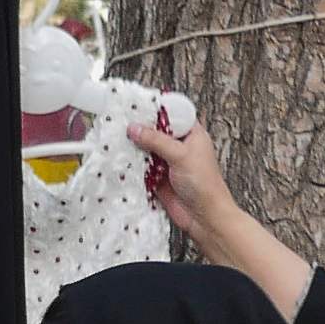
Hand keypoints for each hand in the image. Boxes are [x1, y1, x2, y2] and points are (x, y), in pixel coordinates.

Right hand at [128, 110, 228, 235]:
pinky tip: (123, 161)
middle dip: (140, 130)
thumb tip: (135, 129)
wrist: (204, 217)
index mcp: (191, 134)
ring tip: (119, 141)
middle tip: (123, 124)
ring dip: (135, 149)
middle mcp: (179, 146)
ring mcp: (168, 162)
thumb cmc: (205, 185)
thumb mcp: (181, 155)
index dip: (156, 110)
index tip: (137, 106)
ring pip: (147, 150)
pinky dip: (133, 166)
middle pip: (155, 132)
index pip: (172, 115)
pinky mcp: (158, 179)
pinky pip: (142, 169)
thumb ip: (156, 140)